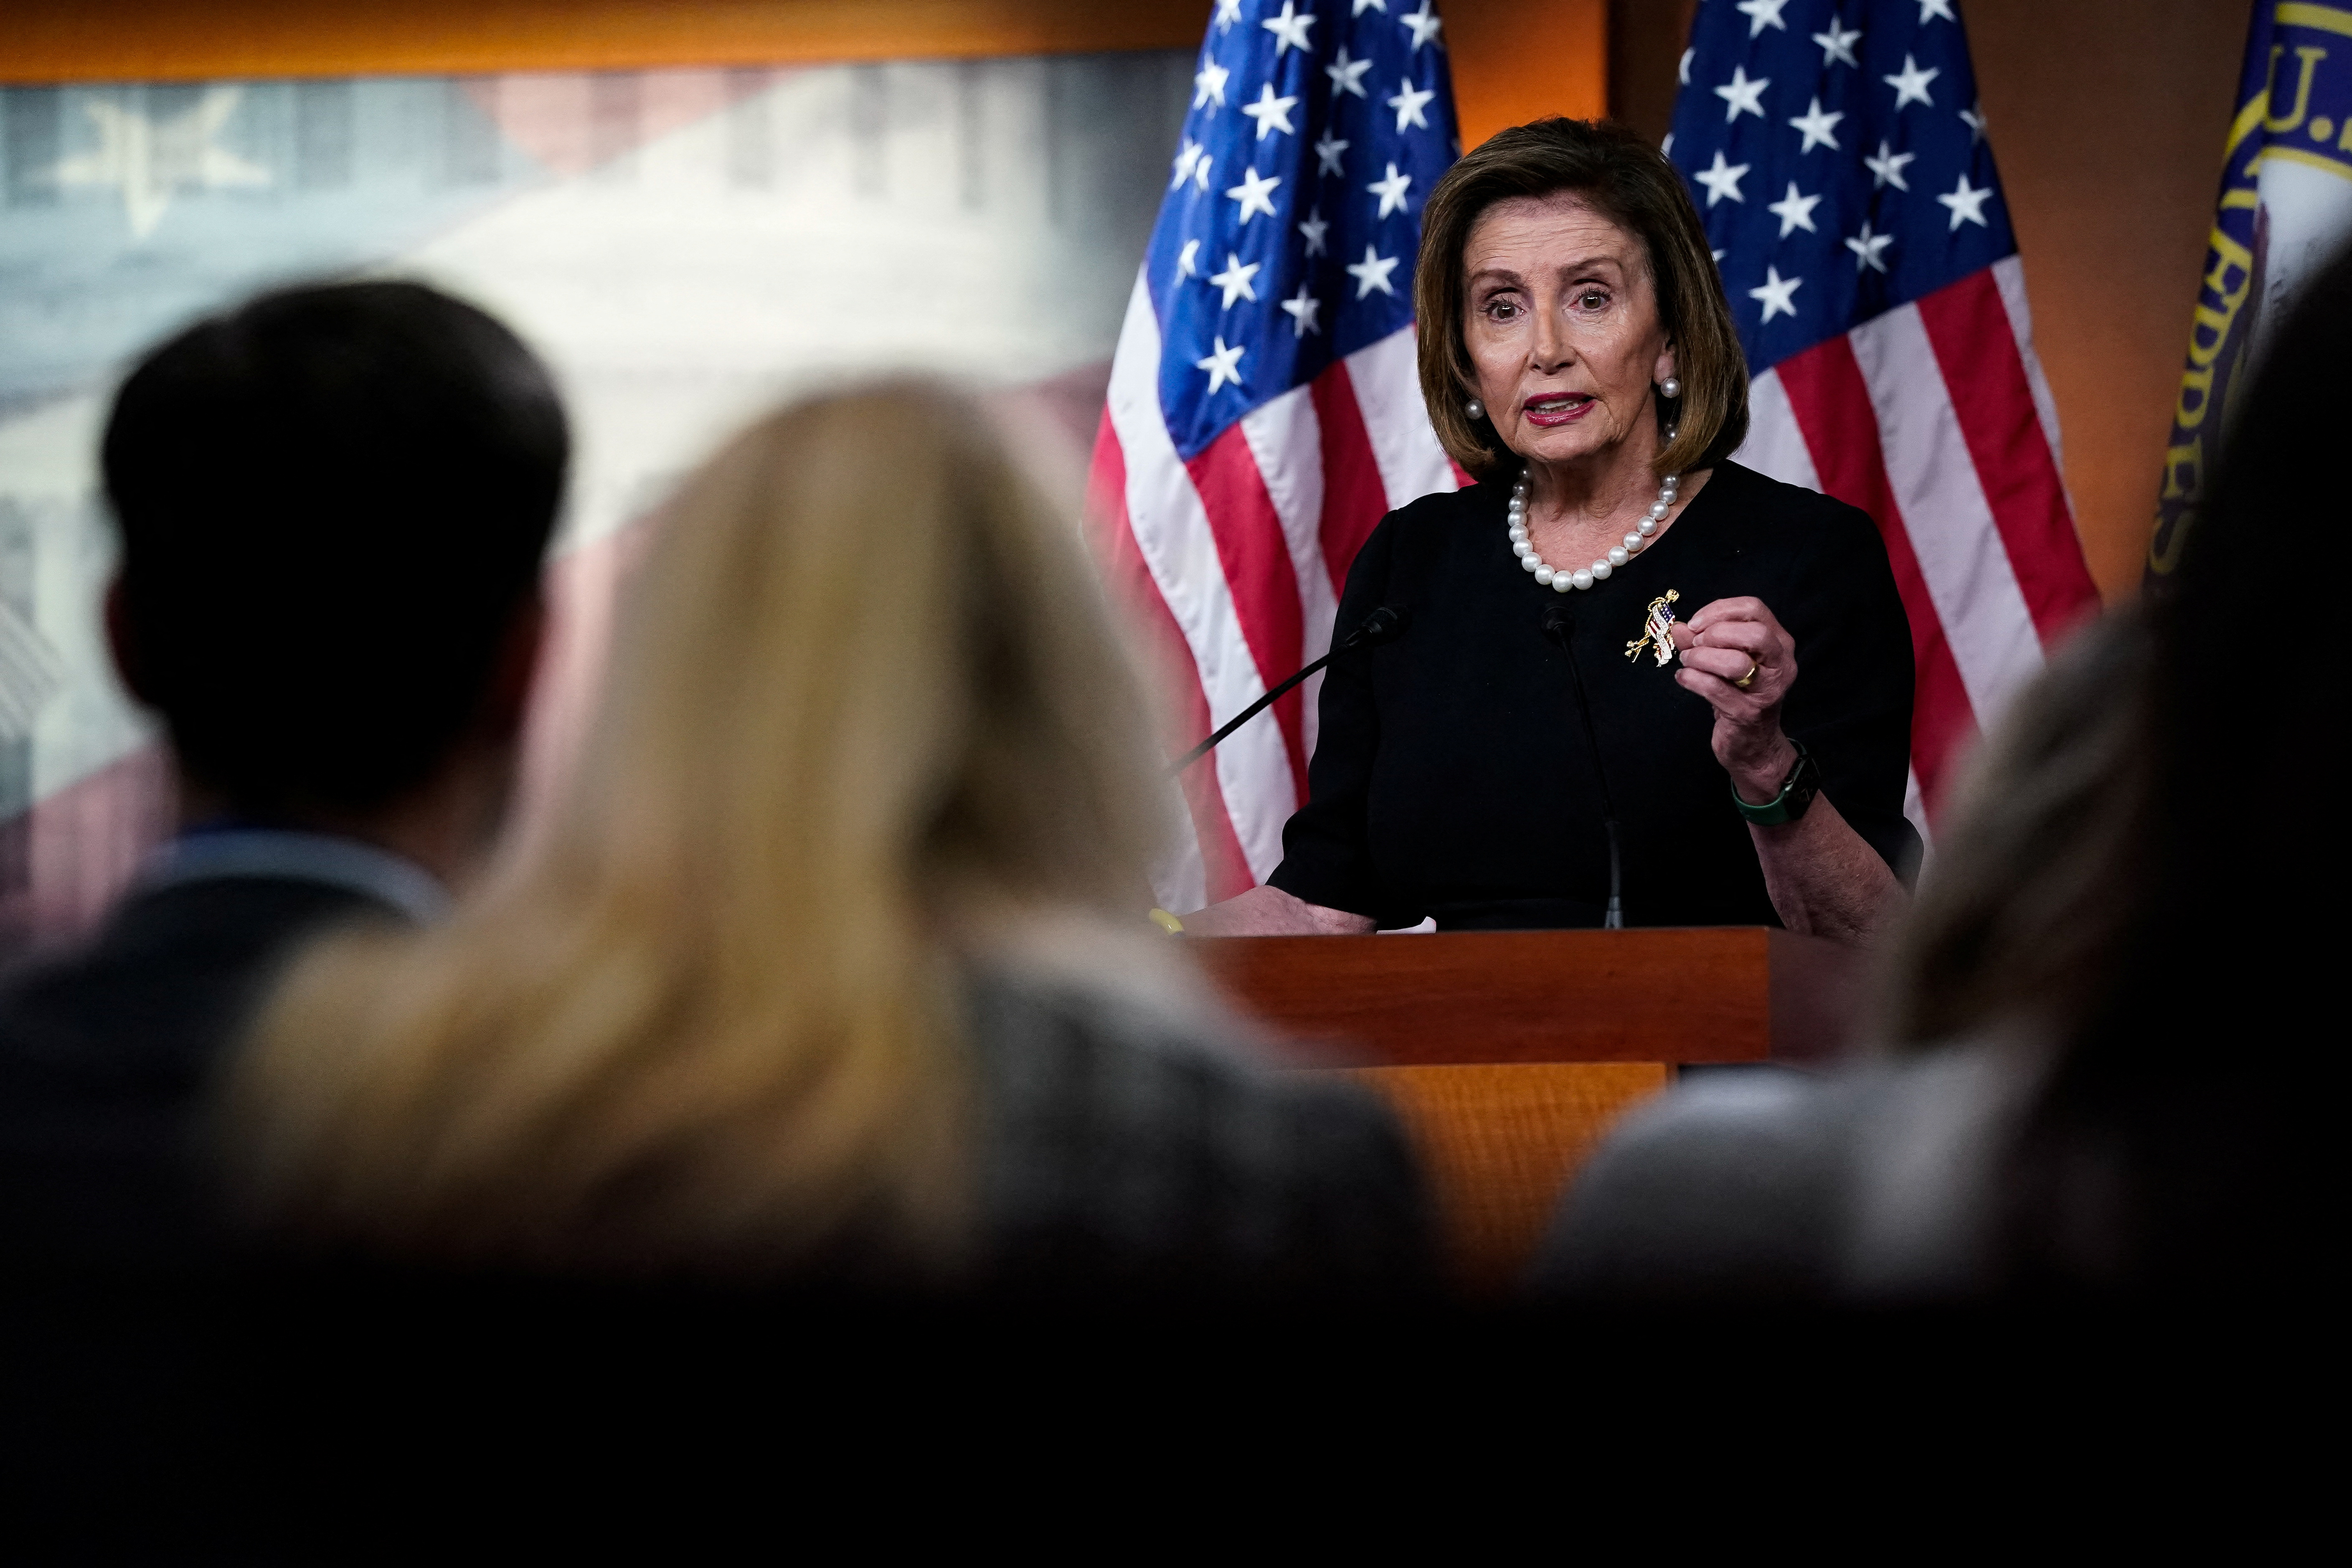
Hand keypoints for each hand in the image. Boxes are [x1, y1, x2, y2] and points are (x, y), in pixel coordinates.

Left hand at [1669, 596, 1799, 802]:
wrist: (1753, 743)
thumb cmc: (1738, 695)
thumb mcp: (1723, 662)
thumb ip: (1701, 641)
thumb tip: (1678, 626)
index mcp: (1778, 643)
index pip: (1754, 608)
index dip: (1719, 610)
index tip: (1694, 623)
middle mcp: (1781, 664)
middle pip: (1754, 633)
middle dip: (1715, 634)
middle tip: (1695, 645)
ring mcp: (1767, 690)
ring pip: (1735, 662)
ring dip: (1701, 658)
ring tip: (1687, 662)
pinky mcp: (1748, 713)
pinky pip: (1715, 688)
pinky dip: (1692, 679)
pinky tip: (1683, 678)